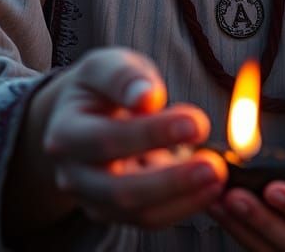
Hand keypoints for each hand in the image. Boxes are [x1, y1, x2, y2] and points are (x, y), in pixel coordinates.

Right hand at [39, 47, 227, 228]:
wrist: (83, 115)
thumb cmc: (100, 87)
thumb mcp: (106, 65)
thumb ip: (124, 76)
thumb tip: (147, 97)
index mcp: (65, 132)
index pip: (106, 139)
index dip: (151, 133)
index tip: (194, 121)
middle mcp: (74, 175)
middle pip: (120, 190)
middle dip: (171, 181)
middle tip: (214, 165)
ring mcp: (94, 200)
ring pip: (138, 213)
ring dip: (183, 197)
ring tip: (218, 175)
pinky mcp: (117, 212)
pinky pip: (151, 218)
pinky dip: (183, 205)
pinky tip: (210, 186)